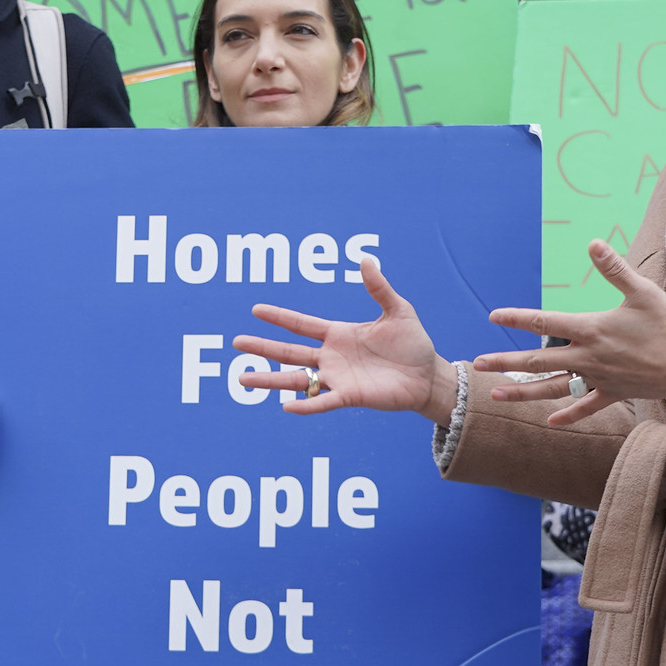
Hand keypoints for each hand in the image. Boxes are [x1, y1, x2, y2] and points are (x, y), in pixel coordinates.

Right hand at [232, 256, 459, 424]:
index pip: (301, 324)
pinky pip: (322, 402)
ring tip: (242, 378)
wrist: (429, 376)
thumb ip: (378, 288)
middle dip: (262, 347)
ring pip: (296, 379)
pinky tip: (285, 406)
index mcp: (338, 334)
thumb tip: (364, 259)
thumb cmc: (413, 344)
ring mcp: (337, 378)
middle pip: (288, 351)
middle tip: (236, 342)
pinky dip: (305, 405)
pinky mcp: (349, 397)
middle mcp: (331, 356)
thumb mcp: (398, 310)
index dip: (279, 317)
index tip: (255, 310)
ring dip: (269, 379)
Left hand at [470, 239, 665, 426]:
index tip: (493, 316)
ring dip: (523, 393)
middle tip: (477, 365)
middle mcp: (588, 357)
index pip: (544, 322)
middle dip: (505, 363)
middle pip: (538, 362)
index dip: (517, 318)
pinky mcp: (614, 393)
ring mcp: (599, 378)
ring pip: (553, 389)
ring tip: (496, 396)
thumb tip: (593, 243)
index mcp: (591, 329)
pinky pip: (586, 406)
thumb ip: (614, 268)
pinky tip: (551, 421)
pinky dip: (568, 414)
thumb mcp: (643, 291)